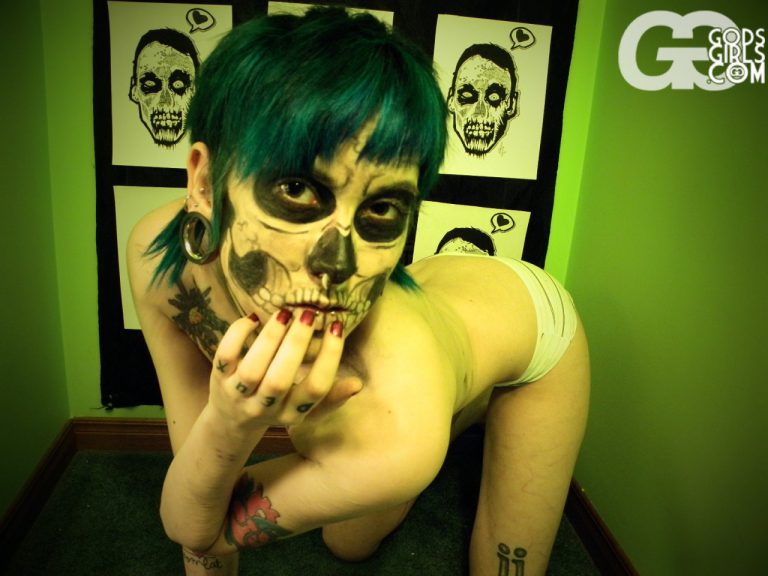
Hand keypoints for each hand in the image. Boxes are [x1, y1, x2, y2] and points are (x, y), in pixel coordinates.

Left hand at [208, 309, 359, 432]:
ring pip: (252, 368)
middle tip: (308, 315)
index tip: (336, 327)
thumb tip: (358, 384)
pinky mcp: (218, 379)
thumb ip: (331, 397)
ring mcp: (238, 394)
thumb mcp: (305, 409)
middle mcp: (264, 407)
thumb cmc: (277, 406)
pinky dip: (238, 335)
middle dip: (296, 344)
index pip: (315, 389)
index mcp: (292, 412)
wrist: (231, 422)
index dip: (329, 357)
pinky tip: (253, 318)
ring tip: (285, 313)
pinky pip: (225, 356)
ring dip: (270, 338)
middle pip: (280, 380)